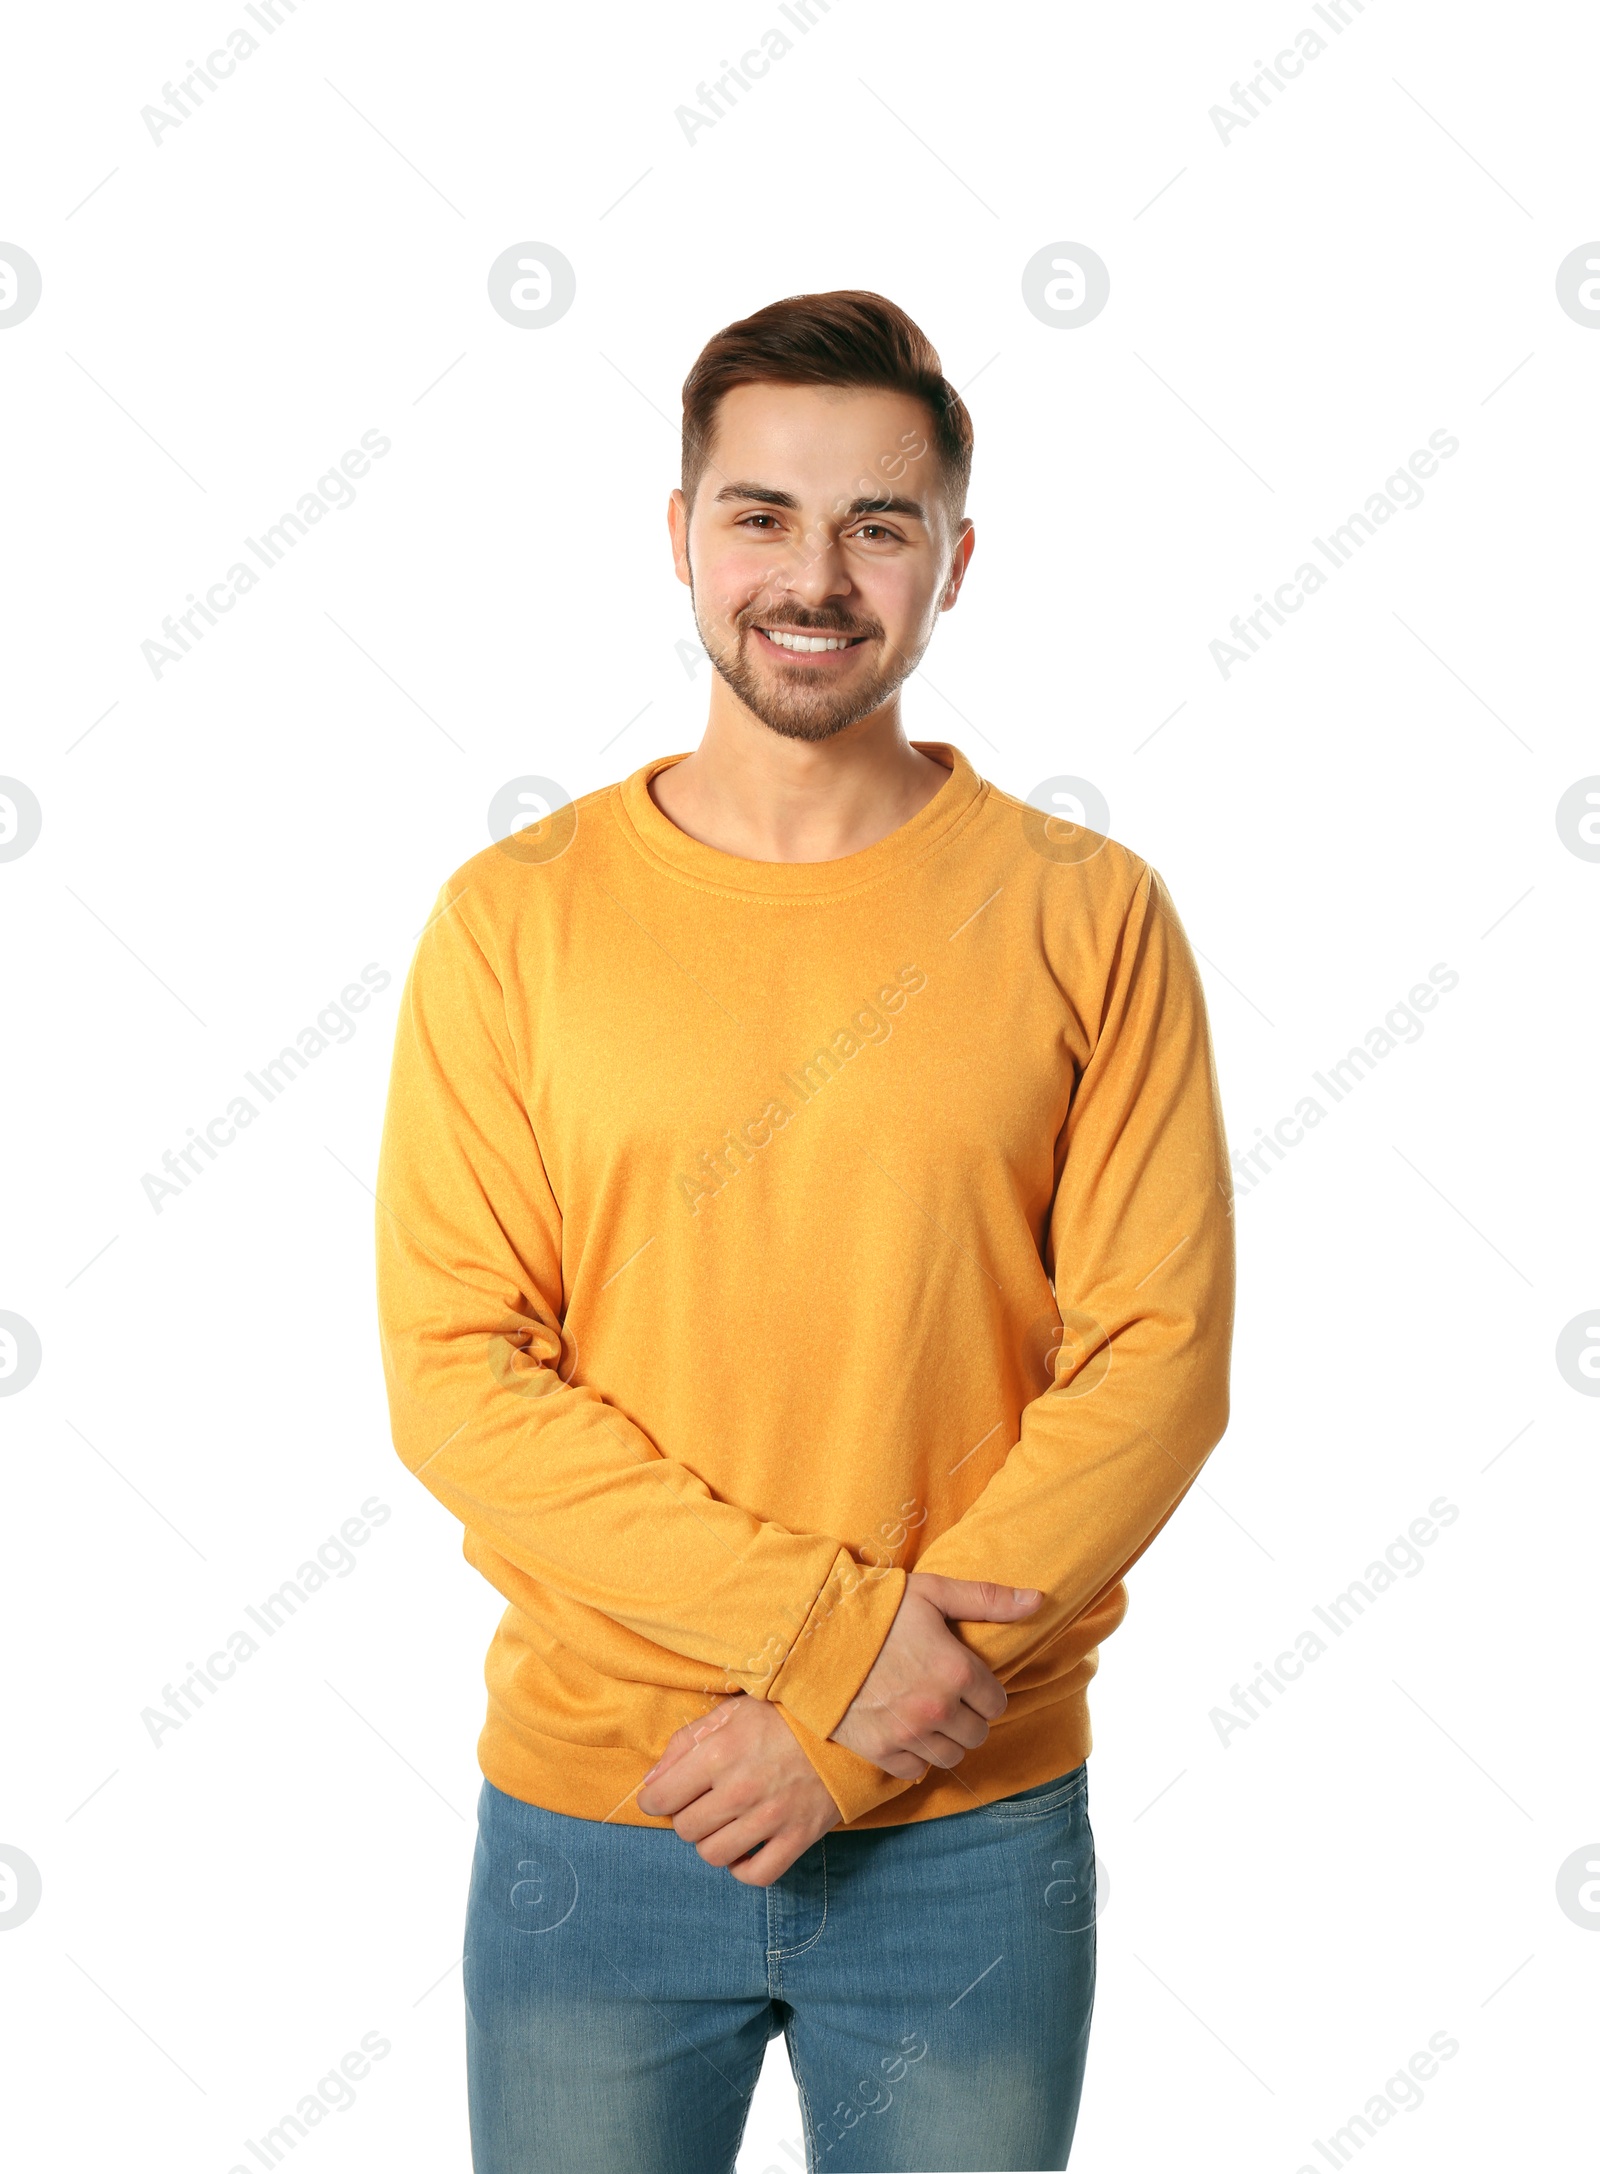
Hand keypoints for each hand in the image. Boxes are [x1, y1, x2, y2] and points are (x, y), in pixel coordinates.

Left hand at [635, 1695, 839, 1886]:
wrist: (846, 1726)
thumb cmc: (783, 1716)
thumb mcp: (730, 1712)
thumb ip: (685, 1743)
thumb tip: (651, 1782)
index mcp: (718, 1753)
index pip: (661, 1798)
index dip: (654, 1800)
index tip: (662, 1798)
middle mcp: (740, 1790)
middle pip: (685, 1830)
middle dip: (687, 1817)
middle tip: (703, 1802)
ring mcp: (770, 1818)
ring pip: (714, 1855)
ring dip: (713, 1842)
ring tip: (725, 1823)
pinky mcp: (798, 1837)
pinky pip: (756, 1875)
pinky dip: (744, 1868)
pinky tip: (746, 1847)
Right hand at [829, 1571, 1042, 1778]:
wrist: (814, 1634)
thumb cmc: (877, 1609)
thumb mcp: (933, 1593)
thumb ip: (988, 1600)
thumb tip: (1038, 1601)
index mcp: (957, 1670)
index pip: (997, 1701)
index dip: (983, 1689)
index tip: (964, 1677)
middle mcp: (939, 1709)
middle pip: (978, 1733)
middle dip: (968, 1715)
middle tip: (946, 1695)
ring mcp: (909, 1735)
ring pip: (952, 1756)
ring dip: (947, 1739)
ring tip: (928, 1714)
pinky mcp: (881, 1752)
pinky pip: (918, 1770)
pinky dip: (917, 1755)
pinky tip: (906, 1730)